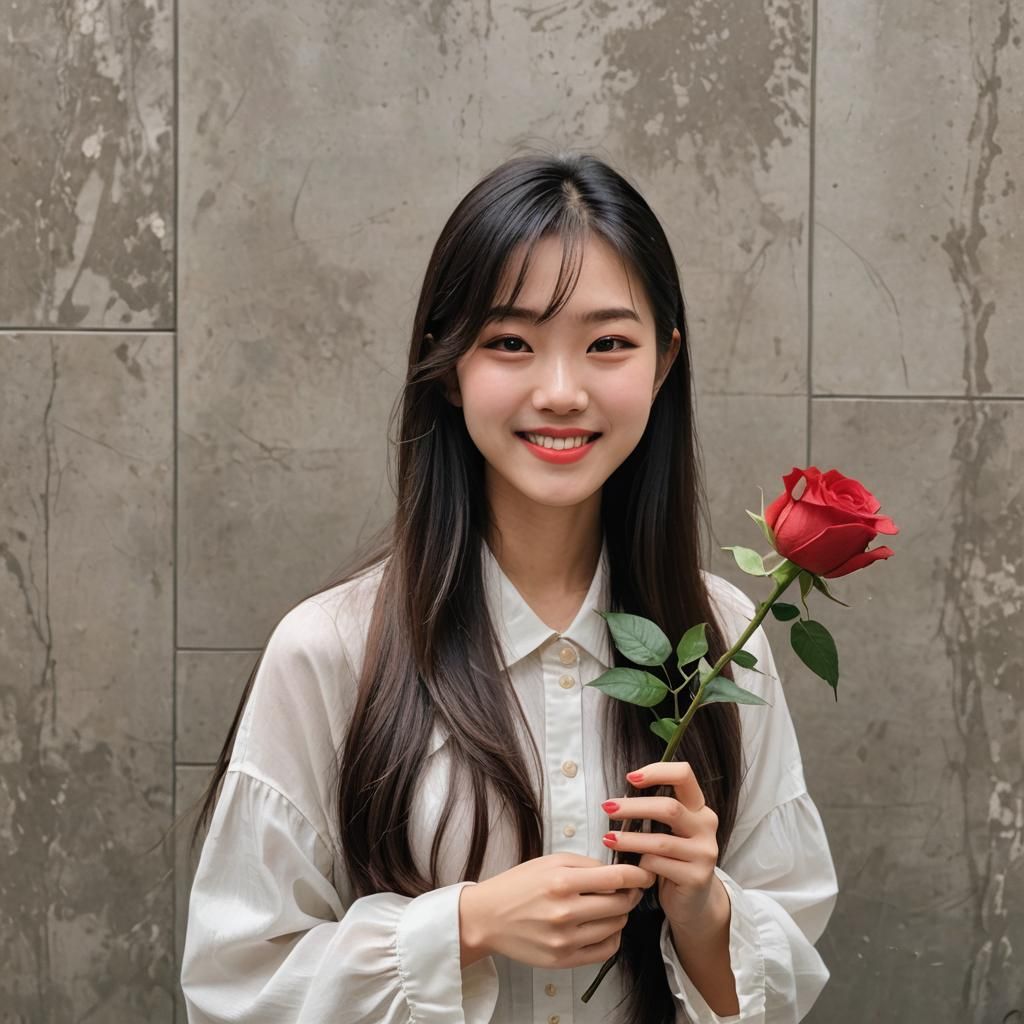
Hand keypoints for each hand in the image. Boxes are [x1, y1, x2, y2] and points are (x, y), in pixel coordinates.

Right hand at [458, 852, 656, 969]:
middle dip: (631, 894)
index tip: (645, 873)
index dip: (638, 875)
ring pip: (616, 927)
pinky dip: (612, 937)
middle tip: (628, 888)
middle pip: (620, 904)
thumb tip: (617, 871)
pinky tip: (604, 926)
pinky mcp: (564, 960)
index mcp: (561, 882)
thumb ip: (586, 864)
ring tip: (610, 905)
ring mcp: (565, 940)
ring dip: (620, 914)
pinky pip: (605, 951)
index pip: (616, 878)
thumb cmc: (518, 885)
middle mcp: (565, 912)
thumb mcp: (550, 862)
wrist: (488, 917)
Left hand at [601, 762, 721, 931]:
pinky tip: (628, 865)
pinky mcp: (697, 877)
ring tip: (607, 838)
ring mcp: (705, 852)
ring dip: (629, 839)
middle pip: (669, 808)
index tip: (630, 778)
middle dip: (634, 807)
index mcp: (698, 807)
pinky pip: (659, 865)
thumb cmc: (673, 859)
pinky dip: (640, 864)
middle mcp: (706, 826)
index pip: (684, 775)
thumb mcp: (668, 830)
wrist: (694, 901)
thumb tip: (618, 799)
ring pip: (660, 841)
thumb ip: (654, 813)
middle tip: (607, 808)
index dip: (657, 771)